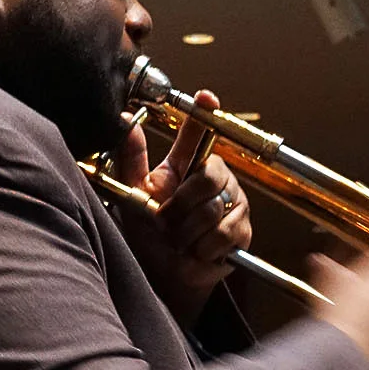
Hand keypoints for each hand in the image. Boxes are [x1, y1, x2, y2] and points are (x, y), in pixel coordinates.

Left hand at [112, 90, 252, 321]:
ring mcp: (232, 202)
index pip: (199, 133)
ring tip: (180, 240)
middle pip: (207, 177)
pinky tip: (196, 252)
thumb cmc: (151, 234)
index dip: (204, 113)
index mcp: (187, 167)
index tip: (206, 96)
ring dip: (188, 232)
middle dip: (181, 205)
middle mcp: (215, 178)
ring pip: (213, 208)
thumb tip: (126, 121)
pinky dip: (202, 249)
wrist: (167, 274)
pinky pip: (223, 233)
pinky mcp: (243, 229)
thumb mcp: (135, 196)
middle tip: (167, 222)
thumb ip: (131, 160)